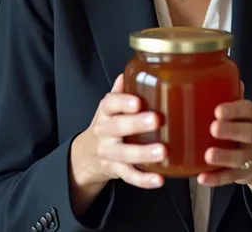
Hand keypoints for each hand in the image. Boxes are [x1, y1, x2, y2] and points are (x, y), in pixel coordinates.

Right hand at [71, 74, 166, 189]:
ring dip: (144, 153)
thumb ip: (121, 90)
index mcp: (105, 112)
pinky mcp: (116, 171)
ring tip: (162, 152)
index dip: (123, 101)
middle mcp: (104, 132)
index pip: (110, 103)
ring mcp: (109, 152)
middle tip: (156, 120)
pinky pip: (129, 176)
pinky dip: (144, 180)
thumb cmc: (108, 123)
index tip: (137, 102)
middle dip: (136, 124)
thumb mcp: (111, 106)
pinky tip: (159, 179)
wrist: (88, 153)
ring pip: (124, 154)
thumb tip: (131, 71)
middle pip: (118, 127)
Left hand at [197, 82, 251, 191]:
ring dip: (224, 156)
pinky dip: (216, 179)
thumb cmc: (246, 128)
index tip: (219, 109)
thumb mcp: (243, 112)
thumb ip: (232, 97)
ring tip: (208, 155)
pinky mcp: (243, 175)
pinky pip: (230, 178)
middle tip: (213, 127)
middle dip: (231, 130)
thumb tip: (220, 73)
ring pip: (241, 158)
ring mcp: (251, 158)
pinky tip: (202, 177)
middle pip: (249, 133)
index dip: (236, 109)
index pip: (250, 110)